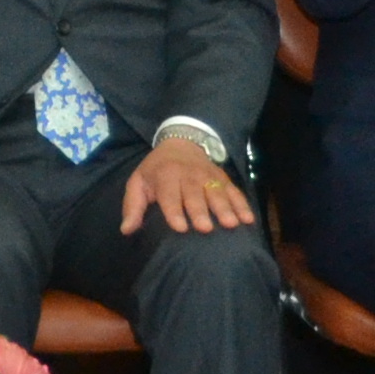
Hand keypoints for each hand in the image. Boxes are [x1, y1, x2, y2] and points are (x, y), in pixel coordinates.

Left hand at [126, 137, 253, 235]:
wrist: (181, 143)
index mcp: (166, 176)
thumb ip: (133, 206)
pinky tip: (248, 220)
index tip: (180, 228)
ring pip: (217, 193)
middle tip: (206, 228)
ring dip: (225, 208)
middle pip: (195, 195)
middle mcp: (189, 175)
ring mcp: (208, 177)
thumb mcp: (138, 182)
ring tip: (231, 224)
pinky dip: (242, 205)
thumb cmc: (157, 170)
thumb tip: (126, 230)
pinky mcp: (223, 179)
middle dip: (200, 211)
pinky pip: (234, 192)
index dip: (174, 211)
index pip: (169, 195)